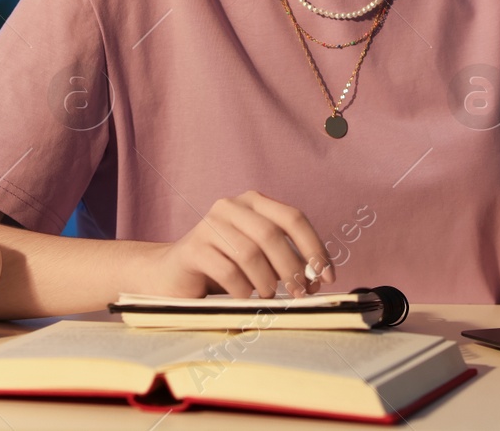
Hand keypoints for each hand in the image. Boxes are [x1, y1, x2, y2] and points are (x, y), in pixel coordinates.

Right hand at [134, 190, 336, 299]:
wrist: (173, 274)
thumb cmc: (224, 266)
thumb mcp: (259, 257)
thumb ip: (286, 259)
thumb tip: (317, 277)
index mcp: (252, 202)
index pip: (293, 218)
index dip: (314, 247)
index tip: (327, 276)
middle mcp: (230, 206)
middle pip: (272, 235)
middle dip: (292, 268)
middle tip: (301, 294)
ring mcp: (208, 225)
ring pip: (250, 253)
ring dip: (267, 281)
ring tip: (270, 296)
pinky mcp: (192, 248)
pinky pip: (227, 270)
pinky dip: (243, 288)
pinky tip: (245, 296)